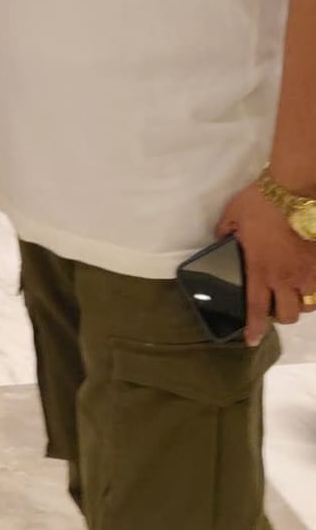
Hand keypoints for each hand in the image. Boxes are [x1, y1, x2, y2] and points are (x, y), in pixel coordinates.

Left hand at [216, 181, 315, 344]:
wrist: (294, 189)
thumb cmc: (260, 203)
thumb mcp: (232, 216)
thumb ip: (225, 232)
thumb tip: (222, 238)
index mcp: (260, 270)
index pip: (257, 308)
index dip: (255, 328)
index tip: (252, 340)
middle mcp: (286, 277)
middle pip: (290, 315)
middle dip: (283, 315)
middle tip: (277, 304)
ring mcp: (308, 271)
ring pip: (311, 304)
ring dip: (302, 302)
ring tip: (296, 292)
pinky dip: (315, 287)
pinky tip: (310, 277)